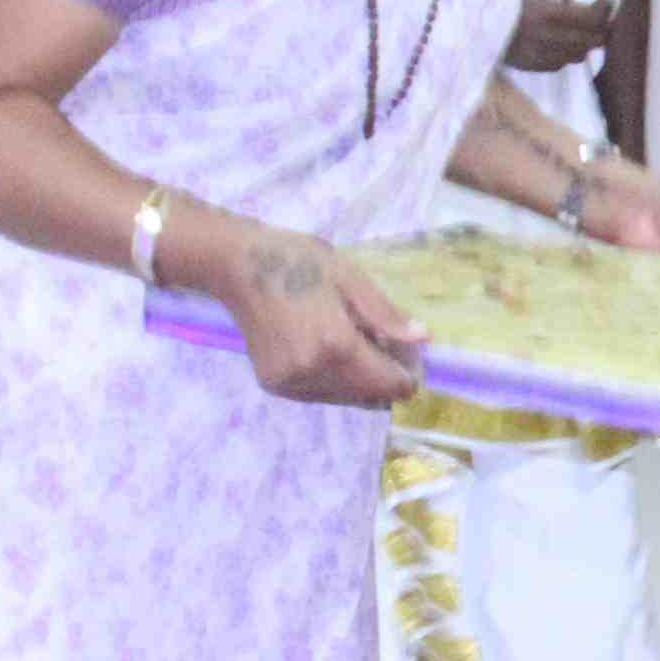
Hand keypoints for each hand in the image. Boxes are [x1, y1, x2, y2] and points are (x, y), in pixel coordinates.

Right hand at [227, 232, 426, 407]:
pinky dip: (334, 379)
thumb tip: (422, 339)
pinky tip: (325, 348)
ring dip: (359, 379)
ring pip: (345, 399)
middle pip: (370, 396)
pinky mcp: (275, 385)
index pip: (390, 384)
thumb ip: (386, 314)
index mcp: (336, 345)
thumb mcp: (350, 277)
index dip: (408, 372)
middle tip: (380, 340)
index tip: (408, 350)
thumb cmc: (298, 262)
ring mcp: (291, 383)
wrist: (237, 267)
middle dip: (385, 375)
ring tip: (350, 340)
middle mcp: (313, 372)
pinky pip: (320, 394)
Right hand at [507, 0, 617, 69]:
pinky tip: (560, 36)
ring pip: (579, 55)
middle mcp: (543, 38)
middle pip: (592, 40)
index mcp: (546, 12)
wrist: (469, 14)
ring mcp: (536, 55)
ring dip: (586, 39)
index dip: (606, 5)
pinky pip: (560, 64)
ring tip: (577, 22)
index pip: (593, 17)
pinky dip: (567, 52)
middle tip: (596, 9)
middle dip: (602, 24)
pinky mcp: (528, 65)